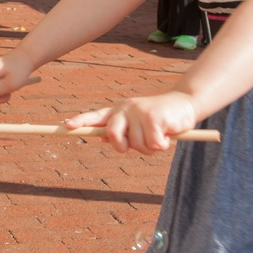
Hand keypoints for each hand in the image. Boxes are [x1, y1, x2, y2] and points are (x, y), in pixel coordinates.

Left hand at [65, 92, 197, 153]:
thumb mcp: (138, 124)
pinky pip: (153, 144)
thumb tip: (101, 138)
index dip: (81, 121)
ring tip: (159, 135)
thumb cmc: (160, 118)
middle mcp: (125, 108)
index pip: (95, 116)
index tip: (67, 126)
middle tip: (141, 143)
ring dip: (150, 147)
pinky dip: (162, 145)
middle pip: (113, 136)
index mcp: (119, 111)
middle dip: (124, 147)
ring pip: (137, 145)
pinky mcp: (153, 116)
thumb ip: (121, 131)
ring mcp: (139, 111)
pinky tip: (167, 134)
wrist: (185, 104)